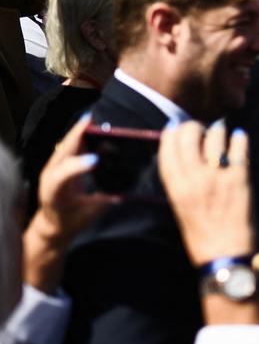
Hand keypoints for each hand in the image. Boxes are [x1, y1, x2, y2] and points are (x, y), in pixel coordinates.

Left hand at [23, 114, 119, 293]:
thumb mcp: (88, 215)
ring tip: (94, 119)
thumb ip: (103, 203)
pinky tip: (91, 125)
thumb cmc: (71, 221)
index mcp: (56, 194)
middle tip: (93, 122)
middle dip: (78, 136)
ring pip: (65, 145)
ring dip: (79, 131)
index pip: (63, 177)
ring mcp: (52, 168)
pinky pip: (69, 145)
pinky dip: (80, 134)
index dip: (79, 167)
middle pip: (62, 153)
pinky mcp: (57, 163)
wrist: (52, 223)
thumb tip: (123, 193)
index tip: (95, 159)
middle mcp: (50, 178)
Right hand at [158, 121, 254, 266]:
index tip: (176, 127)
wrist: (226, 256)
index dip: (171, 133)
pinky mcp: (239, 178)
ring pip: (214, 136)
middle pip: (188, 136)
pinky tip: (239, 138)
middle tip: (203, 129)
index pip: (167, 150)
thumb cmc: (203, 237)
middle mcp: (194, 179)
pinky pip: (239, 147)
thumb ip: (182, 184)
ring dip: (218, 131)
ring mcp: (217, 177)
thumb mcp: (181, 209)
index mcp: (176, 189)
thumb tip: (188, 159)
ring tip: (222, 133)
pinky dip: (239, 138)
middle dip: (194, 127)